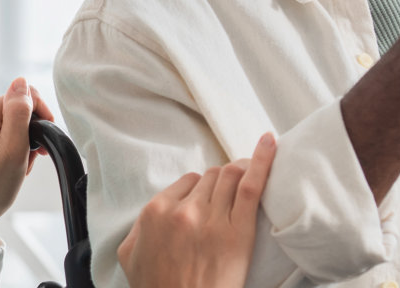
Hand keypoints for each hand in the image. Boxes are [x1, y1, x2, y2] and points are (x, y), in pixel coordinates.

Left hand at [0, 78, 53, 246]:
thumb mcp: (15, 152)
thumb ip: (19, 112)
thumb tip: (21, 83)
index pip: (19, 97)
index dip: (37, 117)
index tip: (41, 140)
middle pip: (3, 109)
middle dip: (19, 130)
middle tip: (23, 159)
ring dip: (2, 136)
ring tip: (4, 163)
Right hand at [118, 132, 275, 287]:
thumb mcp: (130, 255)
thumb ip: (138, 227)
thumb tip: (151, 215)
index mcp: (155, 212)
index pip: (187, 181)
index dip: (200, 189)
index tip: (208, 199)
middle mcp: (183, 210)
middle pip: (210, 177)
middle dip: (220, 183)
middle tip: (229, 195)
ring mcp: (212, 219)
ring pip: (229, 176)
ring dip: (240, 172)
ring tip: (248, 175)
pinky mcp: (238, 231)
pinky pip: (251, 185)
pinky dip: (263, 160)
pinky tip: (269, 143)